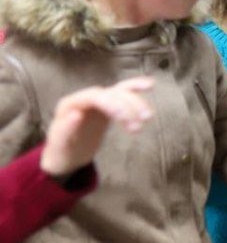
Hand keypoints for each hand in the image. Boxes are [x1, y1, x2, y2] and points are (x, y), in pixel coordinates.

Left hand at [40, 77, 154, 177]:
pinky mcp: (107, 106)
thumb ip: (66, 129)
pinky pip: (122, 95)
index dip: (111, 103)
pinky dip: (135, 90)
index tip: (124, 116)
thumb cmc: (61, 152)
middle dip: (128, 104)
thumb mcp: (60, 145)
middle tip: (142, 120)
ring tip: (148, 117)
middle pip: (110, 93)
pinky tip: (150, 86)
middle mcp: (84, 98)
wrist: (67, 157)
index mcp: (70, 104)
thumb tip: (76, 114)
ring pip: (119, 92)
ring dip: (136, 102)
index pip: (94, 96)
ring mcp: (96, 101)